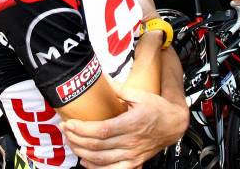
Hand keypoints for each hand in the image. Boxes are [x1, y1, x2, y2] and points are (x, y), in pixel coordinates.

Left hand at [60, 89, 188, 168]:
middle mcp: (131, 141)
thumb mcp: (140, 95)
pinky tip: (85, 161)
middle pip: (97, 145)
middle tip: (66, 130)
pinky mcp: (133, 162)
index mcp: (132, 123)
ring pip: (101, 159)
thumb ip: (120, 90)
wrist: (173, 124)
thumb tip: (103, 79)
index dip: (83, 129)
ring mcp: (132, 154)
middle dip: (77, 139)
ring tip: (72, 142)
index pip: (102, 130)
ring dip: (82, 153)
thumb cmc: (157, 109)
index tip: (70, 123)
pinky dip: (95, 168)